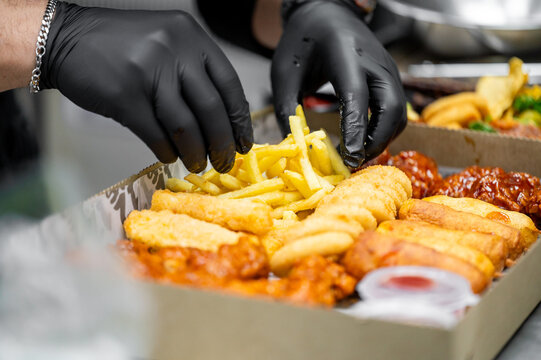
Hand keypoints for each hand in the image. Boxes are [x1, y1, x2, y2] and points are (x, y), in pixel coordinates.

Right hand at [42, 3, 252, 172]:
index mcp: (192, 38)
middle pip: (211, 109)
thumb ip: (195, 75)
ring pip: (185, 126)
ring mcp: (148, 72)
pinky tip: (170, 156)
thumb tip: (222, 123)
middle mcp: (174, 51)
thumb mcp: (167, 44)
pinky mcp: (124, 96)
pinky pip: (155, 134)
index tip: (244, 143)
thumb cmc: (121, 45)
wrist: (67, 38)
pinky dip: (166, 151)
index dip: (240, 120)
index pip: (230, 85)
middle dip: (222, 143)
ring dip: (195, 153)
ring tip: (197, 164)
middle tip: (224, 162)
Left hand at [271, 1, 405, 167]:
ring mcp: (388, 68)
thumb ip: (286, 108)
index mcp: (345, 54)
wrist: (326, 14)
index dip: (355, 130)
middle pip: (392, 108)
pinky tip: (363, 139)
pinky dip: (384, 129)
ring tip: (357, 153)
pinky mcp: (390, 77)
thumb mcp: (284, 73)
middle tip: (353, 160)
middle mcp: (374, 61)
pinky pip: (397, 109)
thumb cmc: (303, 41)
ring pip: (399, 113)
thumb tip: (293, 146)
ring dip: (382, 138)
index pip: (356, 96)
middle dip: (376, 140)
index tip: (348, 157)